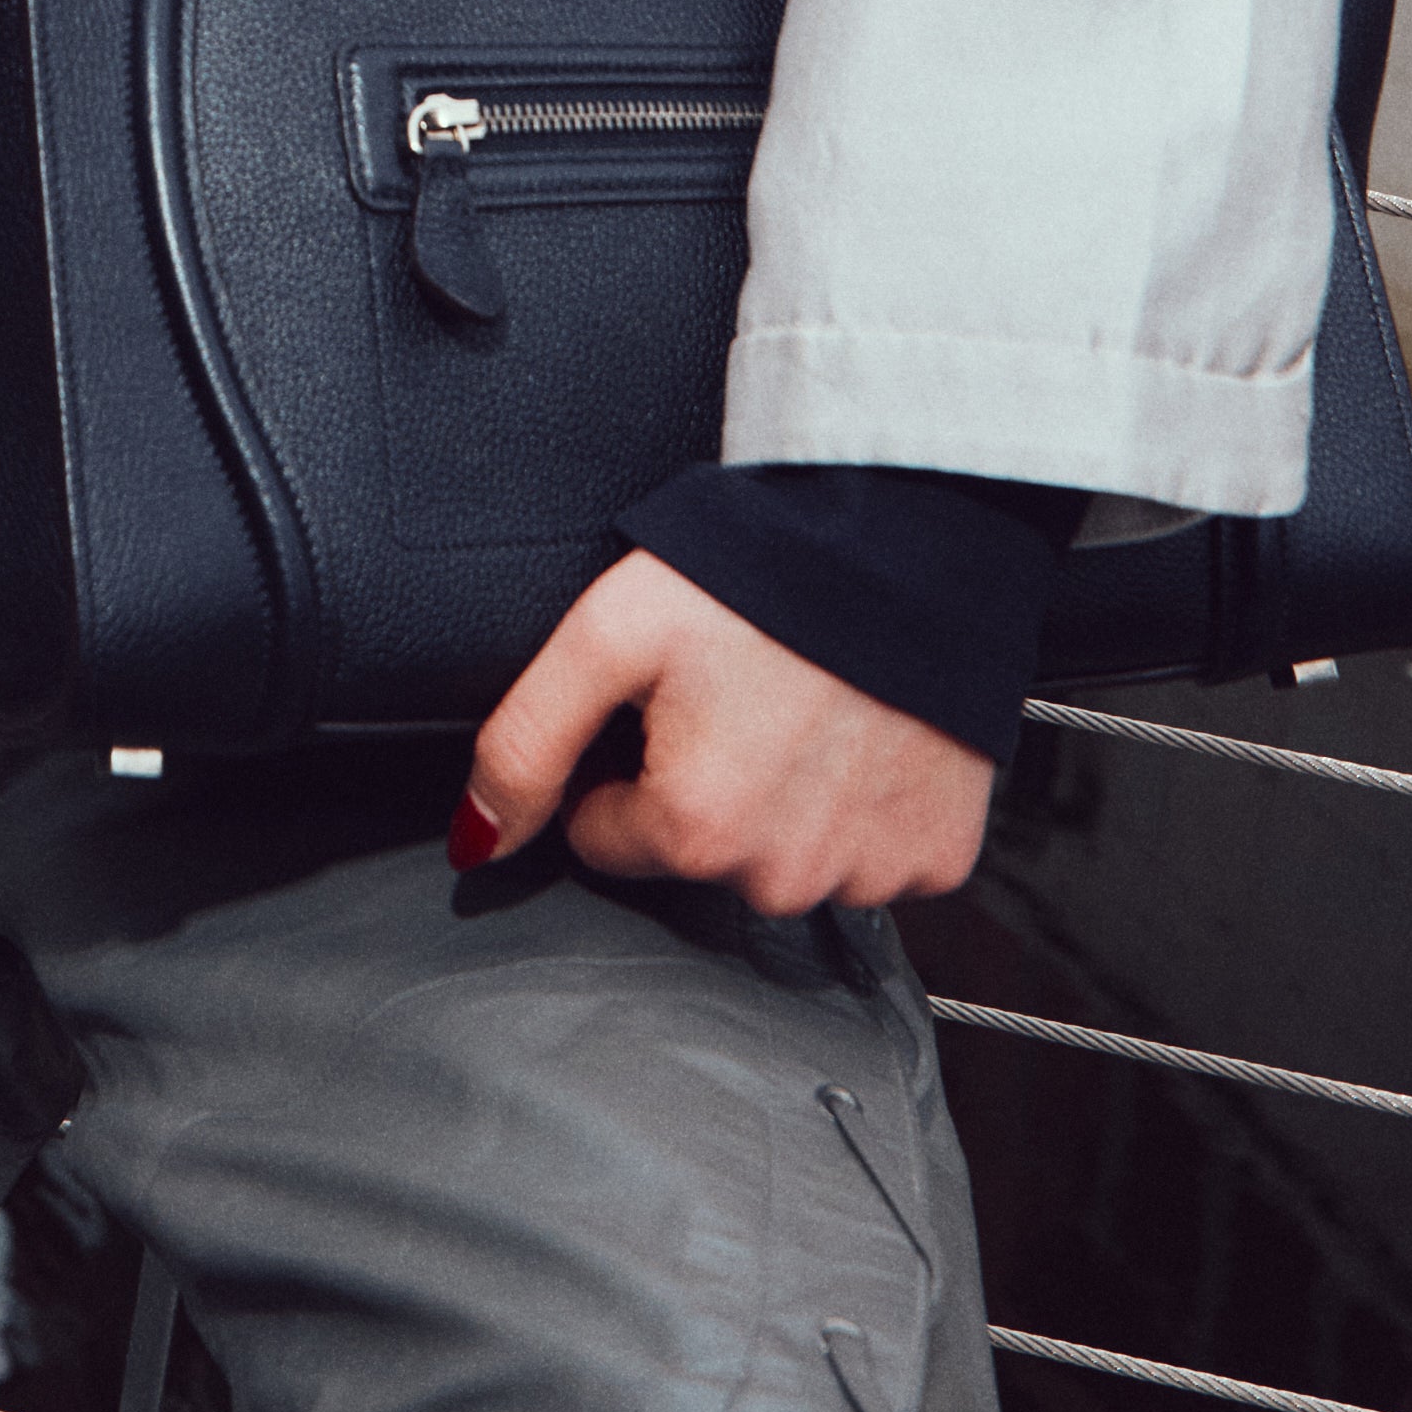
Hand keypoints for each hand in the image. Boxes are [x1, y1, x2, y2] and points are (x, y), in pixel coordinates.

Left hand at [455, 550, 991, 912]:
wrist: (910, 535)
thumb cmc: (755, 573)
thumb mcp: (608, 634)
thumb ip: (525, 745)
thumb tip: (475, 843)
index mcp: (693, 830)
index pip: (608, 837)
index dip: (624, 762)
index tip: (665, 699)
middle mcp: (781, 877)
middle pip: (700, 853)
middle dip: (704, 782)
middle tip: (737, 690)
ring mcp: (867, 874)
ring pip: (786, 860)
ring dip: (785, 799)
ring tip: (802, 702)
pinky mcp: (936, 857)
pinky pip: (874, 859)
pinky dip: (865, 806)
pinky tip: (861, 734)